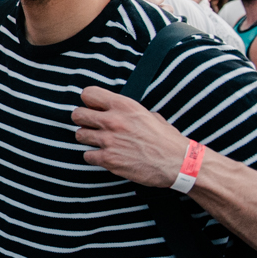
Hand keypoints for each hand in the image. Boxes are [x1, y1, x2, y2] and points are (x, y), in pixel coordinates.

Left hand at [72, 86, 188, 188]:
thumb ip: (128, 112)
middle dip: (83, 121)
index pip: (88, 94)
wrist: (179, 163)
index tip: (94, 108)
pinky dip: (94, 157)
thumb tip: (115, 110)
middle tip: (92, 126)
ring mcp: (109, 140)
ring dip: (88, 139)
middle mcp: (113, 121)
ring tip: (101, 142)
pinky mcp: (108, 159)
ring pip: (79, 135)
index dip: (89, 102)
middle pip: (77, 115)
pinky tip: (107, 156)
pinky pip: (87, 155)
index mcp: (124, 106)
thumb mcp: (150, 115)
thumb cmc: (167, 139)